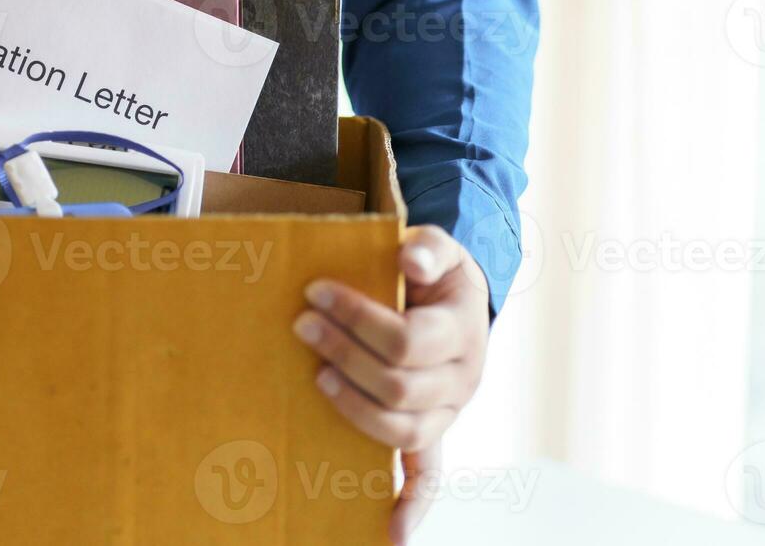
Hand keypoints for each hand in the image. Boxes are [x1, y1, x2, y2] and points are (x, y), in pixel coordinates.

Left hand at [292, 225, 489, 543]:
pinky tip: (388, 532)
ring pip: (400, 428)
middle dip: (343, 353)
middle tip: (302, 325)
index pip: (405, 339)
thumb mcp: (439, 248)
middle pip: (396, 384)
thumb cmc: (436, 275)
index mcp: (462, 333)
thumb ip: (427, 247)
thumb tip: (407, 260)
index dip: (357, 318)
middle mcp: (461, 380)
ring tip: (316, 374)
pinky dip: (411, 506)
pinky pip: (428, 476)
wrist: (460, 300)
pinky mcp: (432, 431)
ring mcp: (447, 412)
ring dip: (352, 405)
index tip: (314, 292)